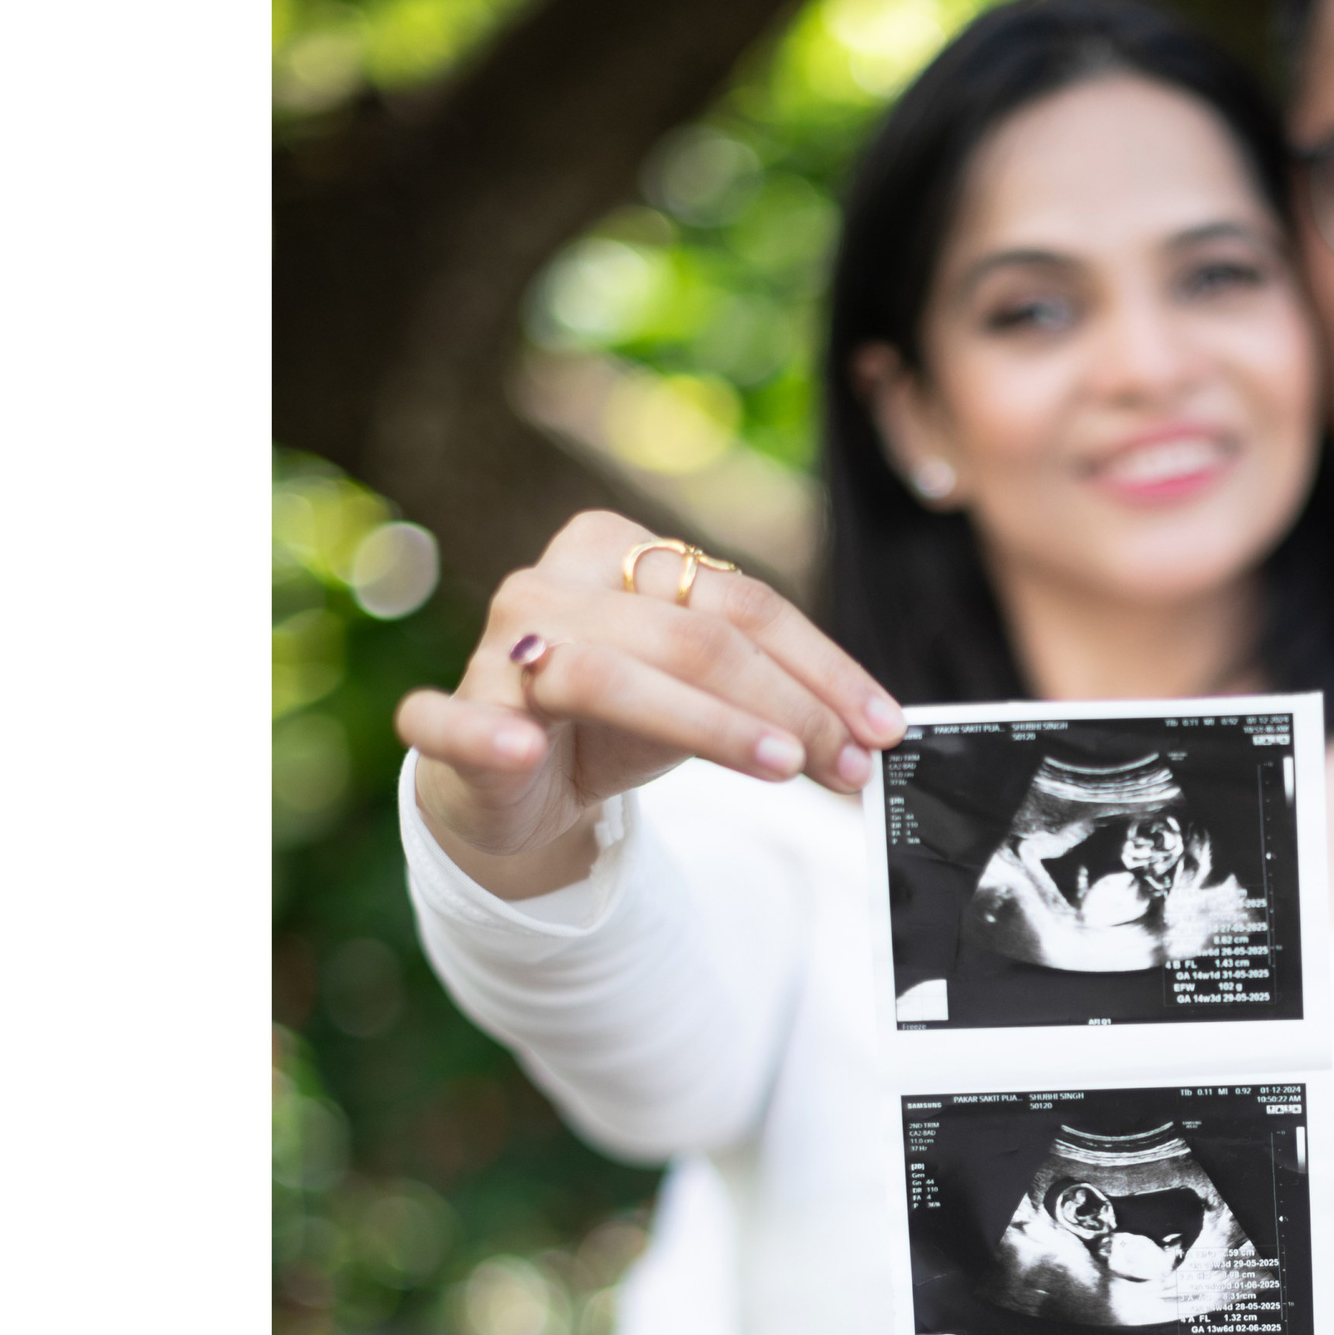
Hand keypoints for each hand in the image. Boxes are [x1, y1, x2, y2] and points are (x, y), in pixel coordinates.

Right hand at [394, 509, 902, 898]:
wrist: (513, 783)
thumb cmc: (616, 721)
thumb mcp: (704, 699)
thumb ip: (774, 697)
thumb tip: (870, 733)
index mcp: (615, 551)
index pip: (743, 602)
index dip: (822, 669)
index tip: (881, 729)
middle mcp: (553, 586)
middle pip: (691, 635)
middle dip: (784, 704)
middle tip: (845, 766)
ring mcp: (499, 651)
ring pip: (606, 676)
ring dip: (703, 723)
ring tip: (779, 765)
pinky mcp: (452, 719)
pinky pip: (454, 722)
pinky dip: (487, 736)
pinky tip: (523, 753)